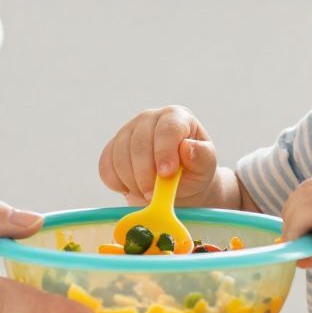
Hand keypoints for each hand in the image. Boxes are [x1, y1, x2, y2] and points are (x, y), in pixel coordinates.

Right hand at [98, 105, 222, 207]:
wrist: (177, 183)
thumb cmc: (194, 171)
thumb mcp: (205, 166)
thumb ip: (202, 157)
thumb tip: (187, 148)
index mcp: (176, 117)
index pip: (167, 129)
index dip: (164, 152)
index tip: (166, 175)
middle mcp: (149, 118)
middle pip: (139, 143)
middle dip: (145, 174)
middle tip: (154, 195)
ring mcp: (128, 131)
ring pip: (120, 156)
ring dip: (132, 182)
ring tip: (148, 194)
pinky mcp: (112, 148)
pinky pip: (105, 167)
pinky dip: (116, 183)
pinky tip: (131, 189)